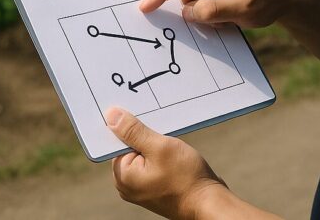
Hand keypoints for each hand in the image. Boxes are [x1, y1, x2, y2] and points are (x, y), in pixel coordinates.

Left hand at [107, 107, 226, 218]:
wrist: (209, 203)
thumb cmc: (186, 178)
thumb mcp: (159, 147)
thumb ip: (133, 131)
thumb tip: (110, 115)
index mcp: (122, 177)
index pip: (117, 141)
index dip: (131, 127)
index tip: (146, 122)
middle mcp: (127, 185)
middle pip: (129, 148)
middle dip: (145, 137)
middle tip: (163, 137)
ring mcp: (140, 188)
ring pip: (143, 154)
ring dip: (155, 145)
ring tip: (171, 148)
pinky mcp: (154, 187)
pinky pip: (151, 164)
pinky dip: (160, 156)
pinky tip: (174, 156)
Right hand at [139, 0, 293, 27]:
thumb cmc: (267, 1)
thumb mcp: (242, 10)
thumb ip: (213, 10)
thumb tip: (187, 12)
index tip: (145, 6)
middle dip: (200, 10)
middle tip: (224, 19)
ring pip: (194, 1)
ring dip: (207, 14)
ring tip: (230, 17)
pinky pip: (201, 3)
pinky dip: (211, 13)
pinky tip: (229, 15)